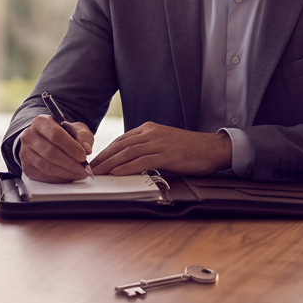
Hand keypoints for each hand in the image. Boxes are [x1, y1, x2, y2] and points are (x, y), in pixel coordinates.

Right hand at [20, 114, 94, 182]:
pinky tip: (69, 176)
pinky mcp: (26, 167)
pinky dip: (59, 178)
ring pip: (47, 167)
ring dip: (66, 173)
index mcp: (40, 122)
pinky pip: (44, 176)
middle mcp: (28, 136)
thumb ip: (83, 137)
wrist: (47, 140)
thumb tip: (87, 150)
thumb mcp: (76, 129)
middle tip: (84, 169)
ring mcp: (25, 153)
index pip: (55, 135)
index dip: (71, 147)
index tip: (83, 156)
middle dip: (70, 163)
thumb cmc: (64, 134)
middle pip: (50, 153)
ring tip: (79, 174)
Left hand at [90, 122, 231, 175]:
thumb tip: (131, 164)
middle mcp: (151, 133)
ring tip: (99, 173)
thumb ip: (147, 150)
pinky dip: (126, 168)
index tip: (96, 160)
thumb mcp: (164, 144)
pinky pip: (141, 161)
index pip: (121, 140)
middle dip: (103, 158)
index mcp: (149, 129)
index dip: (107, 150)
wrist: (212, 148)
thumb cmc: (189, 149)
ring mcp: (158, 143)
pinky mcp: (166, 154)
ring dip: (110, 164)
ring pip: (127, 153)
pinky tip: (116, 173)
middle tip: (91, 169)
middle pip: (120, 146)